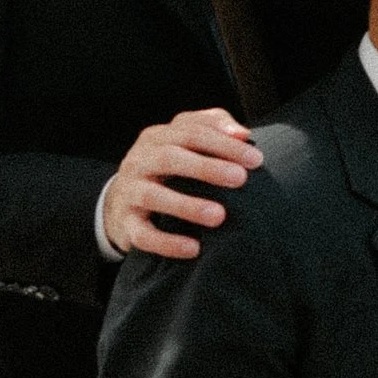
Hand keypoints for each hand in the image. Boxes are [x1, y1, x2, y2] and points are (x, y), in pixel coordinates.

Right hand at [101, 106, 260, 258]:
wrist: (121, 202)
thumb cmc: (169, 167)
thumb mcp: (186, 141)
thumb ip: (214, 128)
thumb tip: (244, 134)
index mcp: (158, 137)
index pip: (192, 133)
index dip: (224, 145)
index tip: (256, 159)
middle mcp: (139, 160)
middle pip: (170, 158)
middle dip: (206, 168)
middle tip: (240, 179)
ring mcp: (129, 192)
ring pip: (153, 196)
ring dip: (187, 206)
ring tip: (219, 216)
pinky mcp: (126, 223)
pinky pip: (143, 234)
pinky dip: (167, 243)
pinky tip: (194, 249)